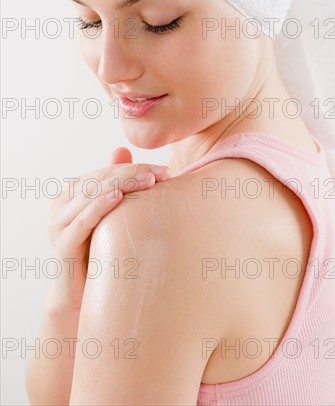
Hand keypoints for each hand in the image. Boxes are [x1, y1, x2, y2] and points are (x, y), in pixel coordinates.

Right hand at [46, 147, 169, 310]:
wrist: (80, 295)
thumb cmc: (99, 251)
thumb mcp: (109, 215)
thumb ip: (113, 183)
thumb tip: (121, 149)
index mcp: (72, 192)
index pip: (107, 172)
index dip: (135, 168)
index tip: (165, 171)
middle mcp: (61, 204)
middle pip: (101, 180)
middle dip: (134, 174)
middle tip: (164, 174)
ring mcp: (58, 223)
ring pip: (93, 194)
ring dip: (123, 185)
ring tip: (150, 181)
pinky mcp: (62, 243)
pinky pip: (83, 220)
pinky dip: (100, 206)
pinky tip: (118, 197)